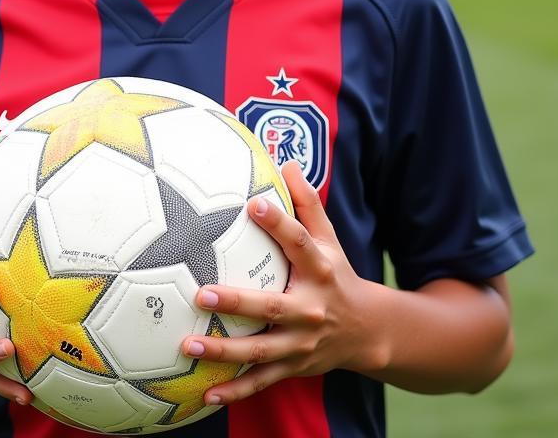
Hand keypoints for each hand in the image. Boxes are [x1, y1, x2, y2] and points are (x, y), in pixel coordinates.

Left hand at [180, 161, 384, 404]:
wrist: (369, 332)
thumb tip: (286, 162)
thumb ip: (307, 203)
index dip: (279, 222)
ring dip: (223, 351)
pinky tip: (205, 395)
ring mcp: (302, 343)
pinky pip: (261, 382)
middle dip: (237, 302)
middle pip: (271, 307)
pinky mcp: (294, 367)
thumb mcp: (330, 239)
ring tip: (188, 345)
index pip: (300, 243)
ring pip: (260, 351)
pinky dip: (235, 391)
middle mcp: (311, 308)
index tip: (254, 204)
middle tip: (201, 292)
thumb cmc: (337, 274)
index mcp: (319, 270)